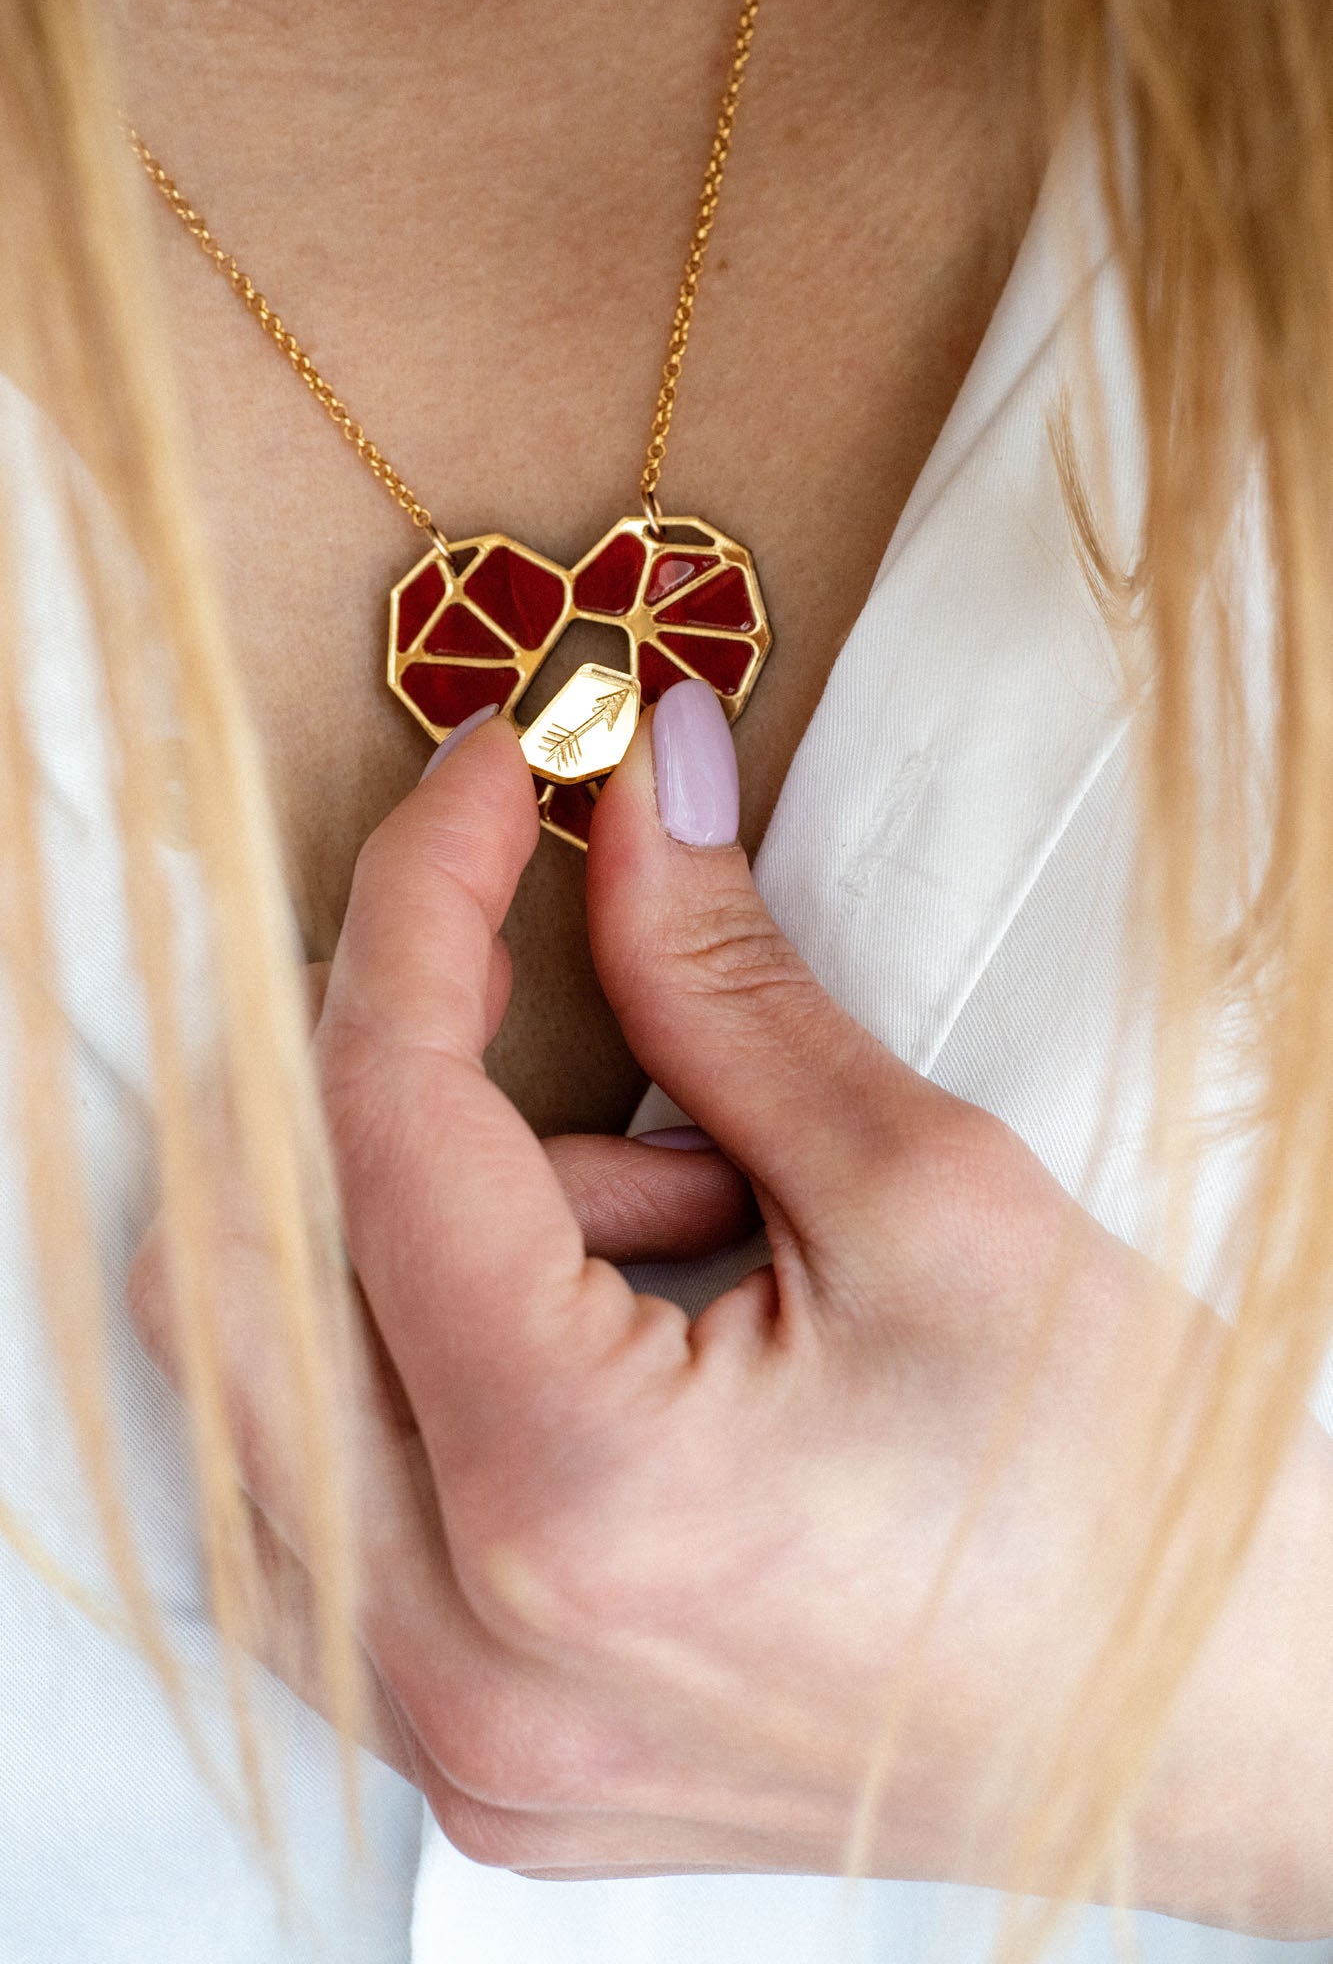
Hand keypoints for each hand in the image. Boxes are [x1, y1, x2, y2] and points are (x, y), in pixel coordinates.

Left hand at [131, 689, 1332, 1933]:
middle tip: (510, 969)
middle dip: (361, 1069)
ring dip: (412, 1231)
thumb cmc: (1117, 1496)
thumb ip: (722, 985)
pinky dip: (432, 1353)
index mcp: (579, 1499)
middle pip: (226, 1270)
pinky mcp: (483, 1745)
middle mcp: (464, 1653)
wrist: (1221, 1737)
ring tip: (666, 1209)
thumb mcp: (929, 1196)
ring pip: (263, 1387)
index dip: (423, 903)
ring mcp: (459, 1728)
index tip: (494, 781)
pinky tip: (623, 1326)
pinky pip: (341, 1497)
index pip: (381, 1122)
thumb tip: (634, 797)